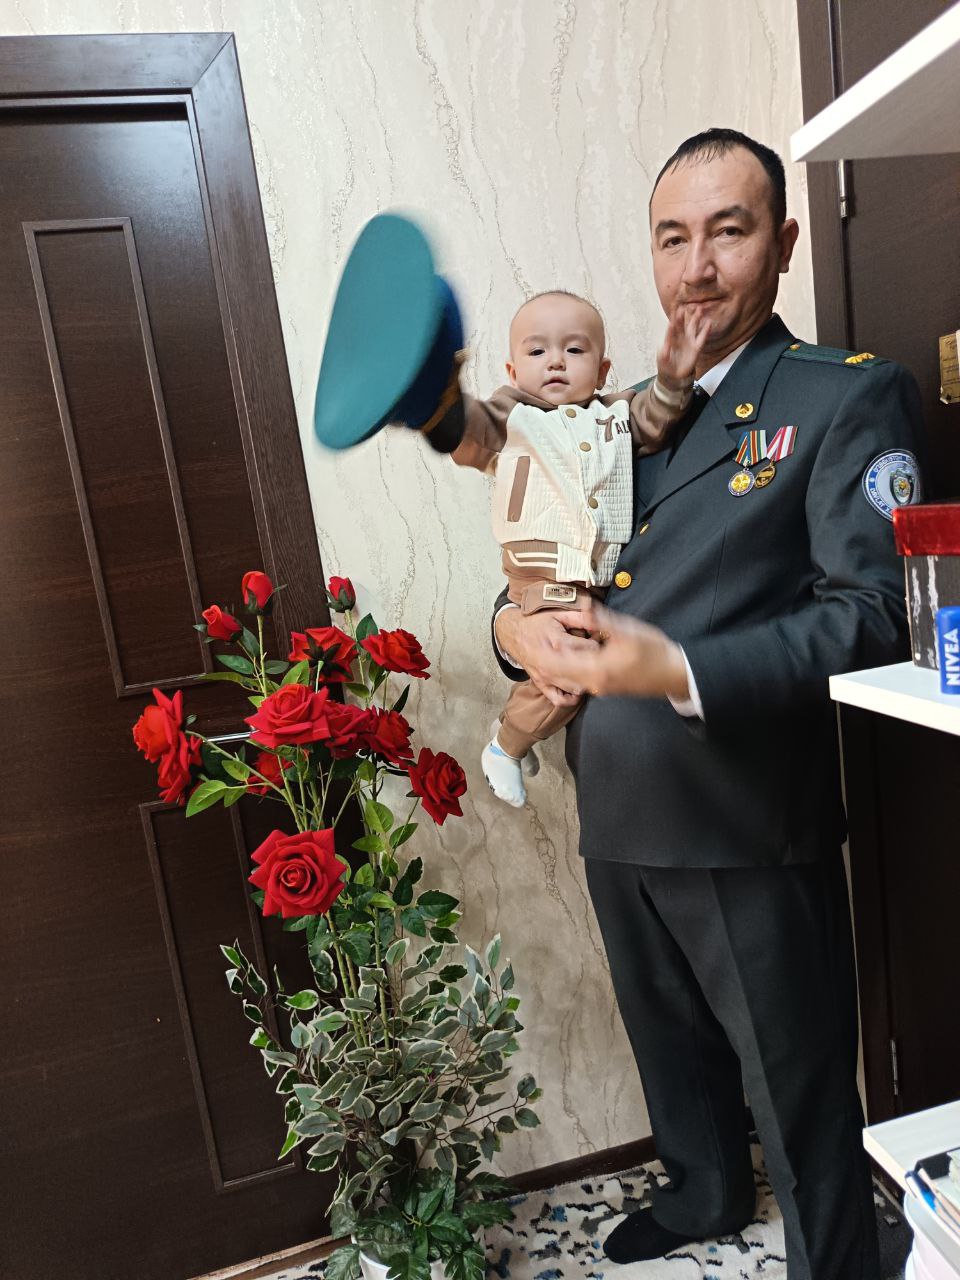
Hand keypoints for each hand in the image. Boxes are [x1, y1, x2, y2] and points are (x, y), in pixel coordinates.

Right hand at [494, 607, 598, 706]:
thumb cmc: (536, 623)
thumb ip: (580, 618)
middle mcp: (552, 663)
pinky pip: (558, 700)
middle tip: (596, 656)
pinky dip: (570, 698)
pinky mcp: (541, 684)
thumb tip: (598, 623)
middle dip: (595, 663)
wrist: (512, 633)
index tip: (597, 641)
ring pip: (575, 688)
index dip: (598, 644)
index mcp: (559, 643)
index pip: (590, 649)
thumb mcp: (558, 614)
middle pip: (586, 671)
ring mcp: (546, 676)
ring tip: (588, 670)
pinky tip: (576, 689)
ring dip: (586, 680)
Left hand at [542, 600, 689, 700]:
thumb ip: (602, 620)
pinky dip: (565, 669)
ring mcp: (598, 687)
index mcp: (596, 669)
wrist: (673, 674)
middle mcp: (592, 682)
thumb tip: (582, 607)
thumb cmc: (654, 652)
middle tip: (530, 642)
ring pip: (565, 679)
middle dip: (543, 659)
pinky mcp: (603, 686)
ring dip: (553, 664)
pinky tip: (563, 655)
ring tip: (542, 647)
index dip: (542, 652)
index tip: (530, 638)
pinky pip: (575, 680)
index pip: (557, 664)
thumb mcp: (629, 631)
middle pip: (556, 674)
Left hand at [657, 304, 710, 390]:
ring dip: (696, 319)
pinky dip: (706, 330)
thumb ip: (663, 353)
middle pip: (682, 324)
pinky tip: (709, 322)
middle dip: (684, 316)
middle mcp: (680, 338)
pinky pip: (702, 338)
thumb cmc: (666, 366)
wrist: (674, 376)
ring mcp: (689, 342)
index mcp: (671, 339)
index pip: (672, 327)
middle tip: (686, 306)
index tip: (675, 311)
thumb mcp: (662, 360)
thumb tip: (664, 347)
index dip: (673, 319)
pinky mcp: (696, 348)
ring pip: (693, 327)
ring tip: (700, 309)